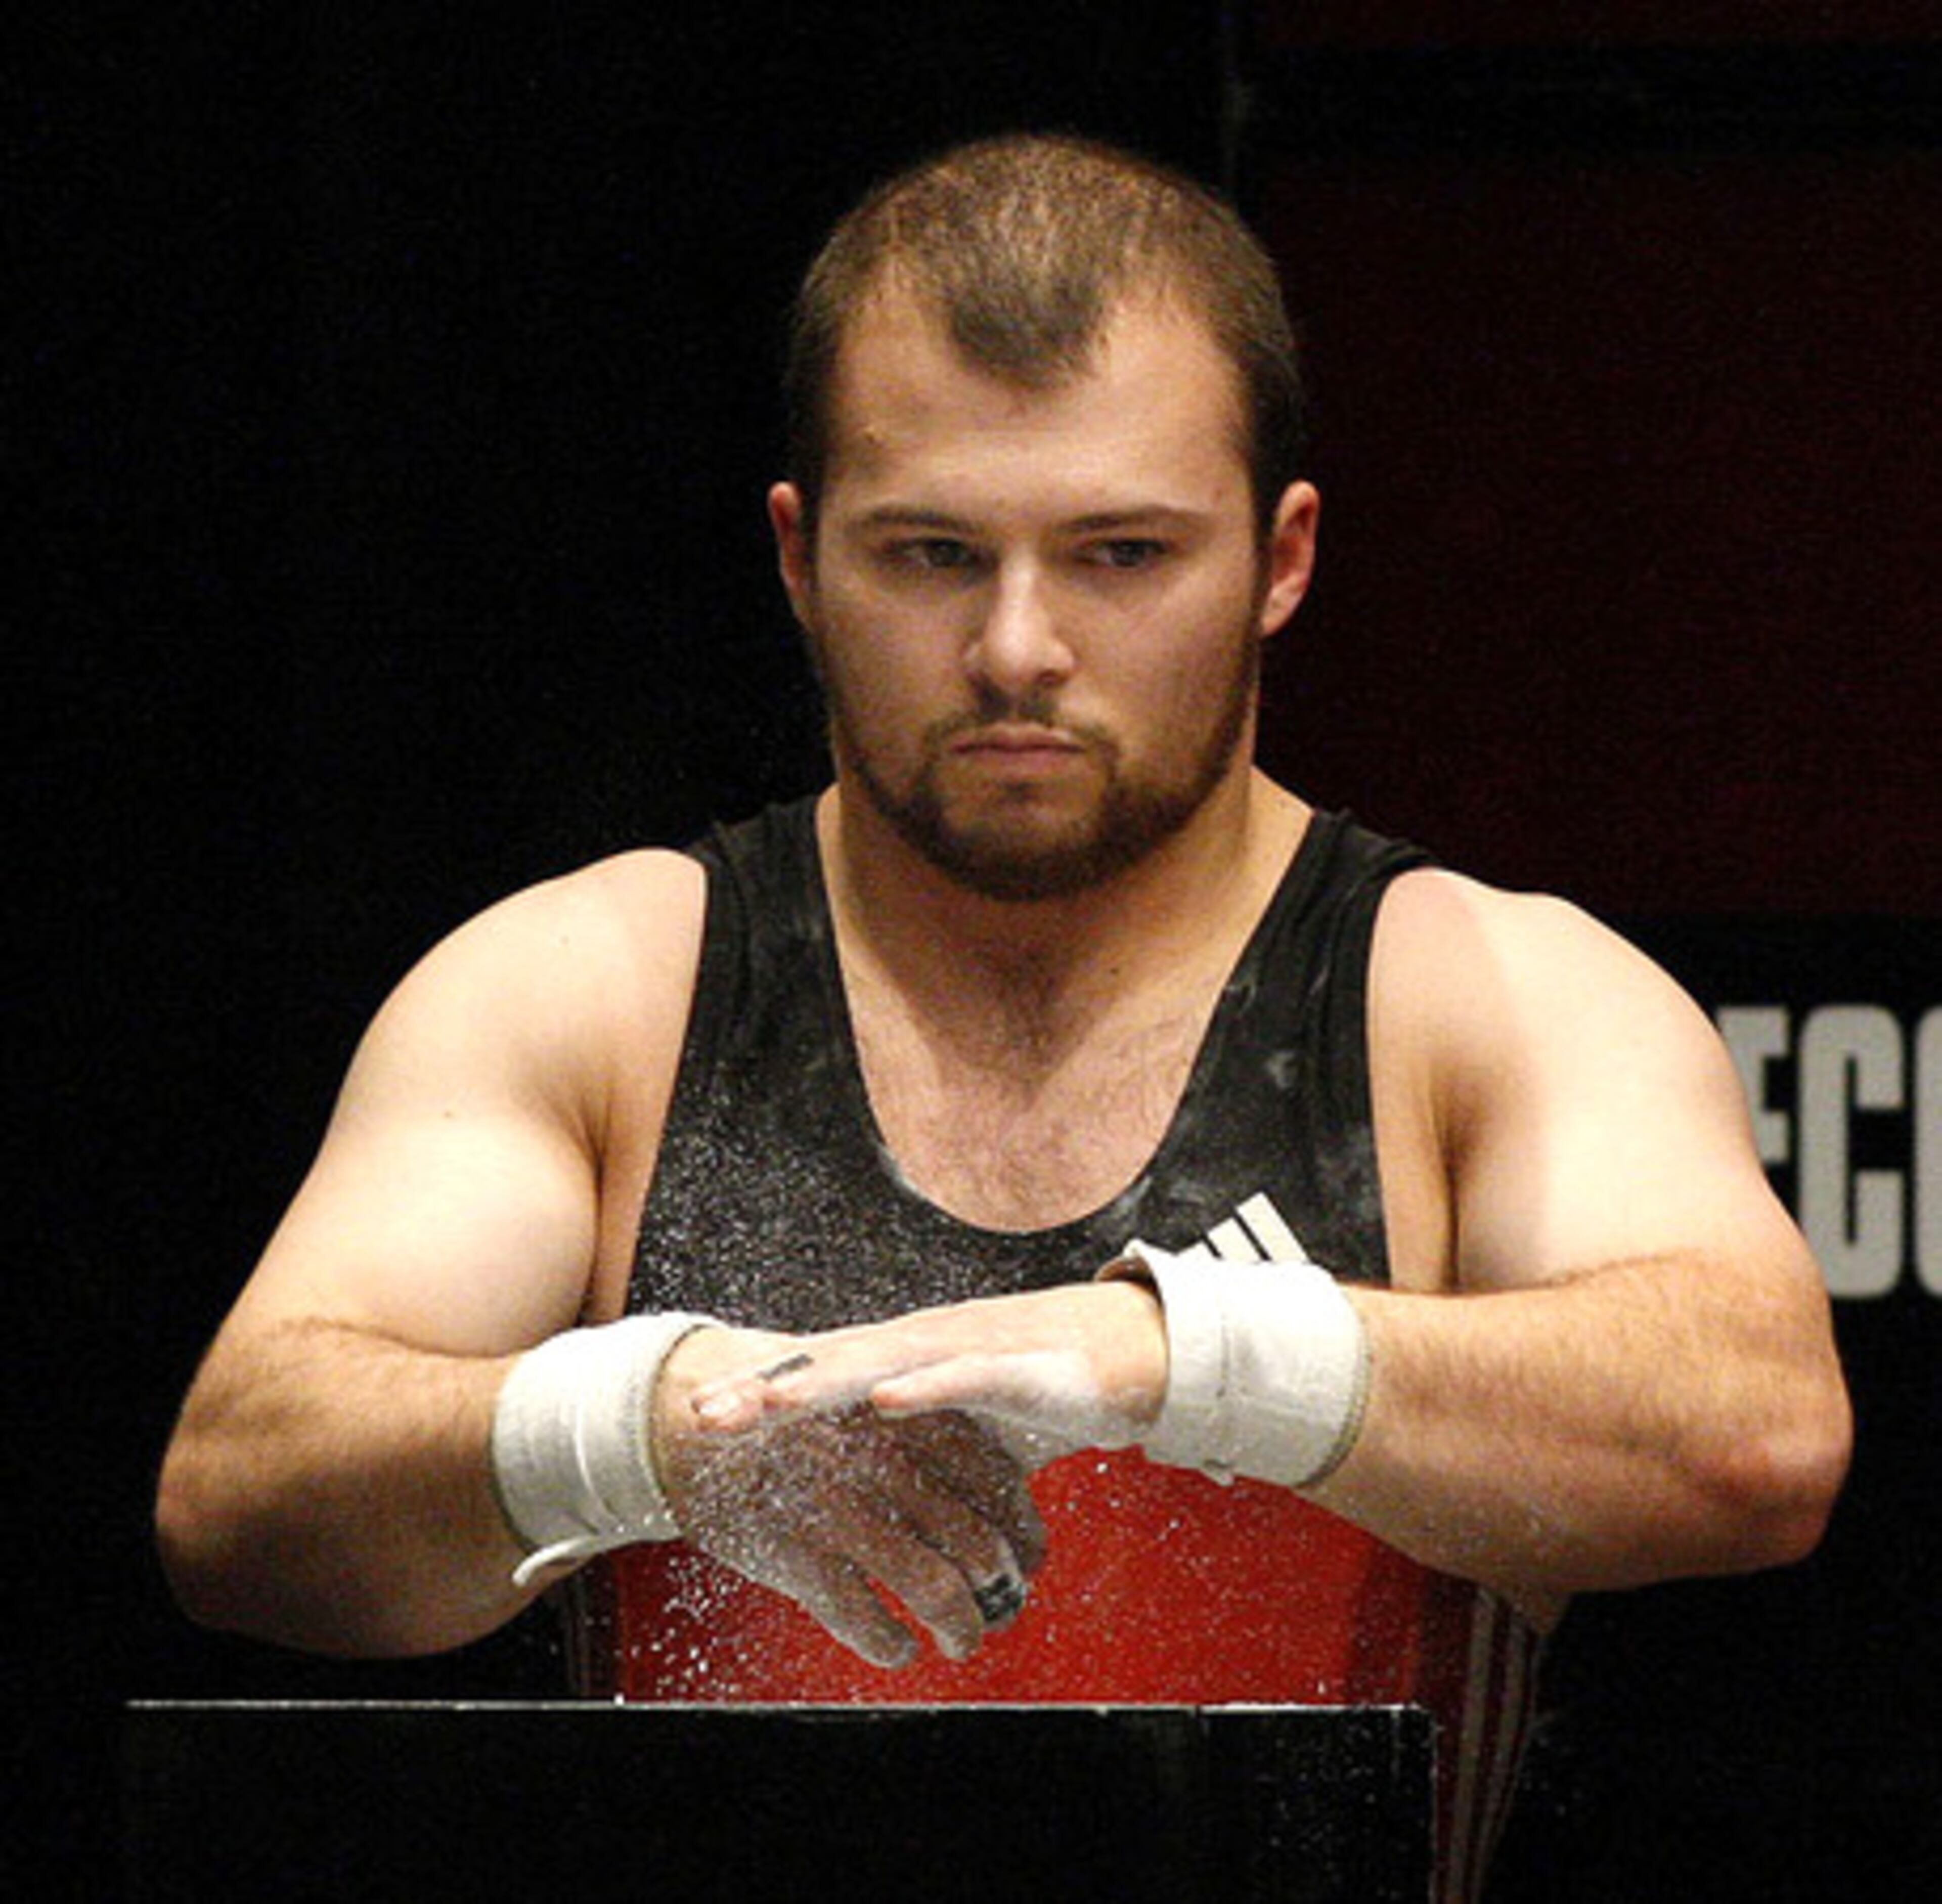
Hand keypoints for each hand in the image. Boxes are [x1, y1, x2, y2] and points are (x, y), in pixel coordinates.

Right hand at [654, 1327, 1046, 1668]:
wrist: (688, 1417)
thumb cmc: (785, 1410)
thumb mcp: (864, 1397)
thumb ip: (920, 1434)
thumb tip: (984, 1482)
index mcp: (910, 1419)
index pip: (998, 1485)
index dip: (1023, 1532)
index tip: (1030, 1558)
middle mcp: (886, 1465)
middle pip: (975, 1546)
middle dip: (999, 1589)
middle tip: (1003, 1607)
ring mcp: (844, 1512)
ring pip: (933, 1588)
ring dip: (959, 1625)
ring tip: (961, 1638)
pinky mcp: (800, 1556)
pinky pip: (865, 1619)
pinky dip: (892, 1642)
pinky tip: (899, 1645)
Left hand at [690, 1281, 1168, 1467]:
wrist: (1130, 1351)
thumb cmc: (1038, 1387)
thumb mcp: (958, 1426)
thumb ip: (911, 1444)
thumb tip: (861, 1489)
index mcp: (903, 1361)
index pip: (816, 1374)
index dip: (756, 1392)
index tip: (695, 1414)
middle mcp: (922, 1346)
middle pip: (828, 1367)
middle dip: (763, 1391)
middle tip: (701, 1414)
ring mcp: (964, 1351)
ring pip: (879, 1366)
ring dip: (823, 1384)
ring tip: (769, 1404)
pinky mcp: (1013, 1368)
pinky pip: (958, 1379)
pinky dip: (919, 1389)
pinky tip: (881, 1400)